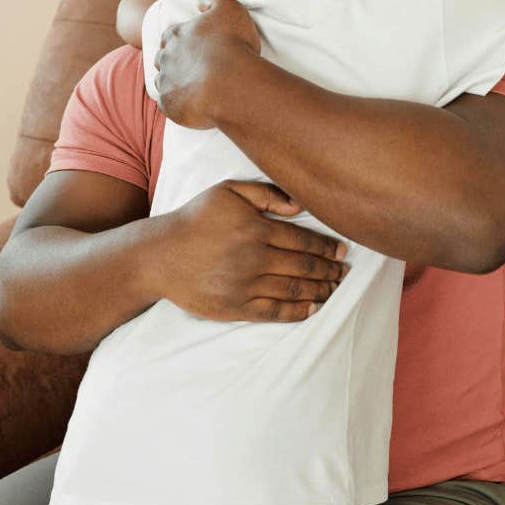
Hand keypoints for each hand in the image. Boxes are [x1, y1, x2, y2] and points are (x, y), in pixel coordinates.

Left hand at [153, 0, 260, 127]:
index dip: (180, 40)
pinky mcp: (169, 105)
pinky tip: (192, 105)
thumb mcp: (230, 9)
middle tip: (193, 68)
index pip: (170, 35)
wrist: (232, 84)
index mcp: (177, 35)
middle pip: (162, 58)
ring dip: (174, 83)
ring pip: (163, 81)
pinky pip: (167, 105)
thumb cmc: (234, 45)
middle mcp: (166, 57)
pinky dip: (176, 104)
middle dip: (173, 61)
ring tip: (193, 88)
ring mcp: (166, 82)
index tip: (191, 46)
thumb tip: (200, 1)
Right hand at [156, 179, 349, 321]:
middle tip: (344, 272)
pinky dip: (298, 312)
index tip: (343, 251)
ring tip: (334, 288)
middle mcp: (254, 258)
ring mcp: (245, 286)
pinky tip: (313, 308)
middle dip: (330, 270)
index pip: (304, 240)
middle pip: (304, 266)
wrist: (160, 256)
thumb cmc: (195, 219)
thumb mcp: (227, 192)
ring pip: (294, 289)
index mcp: (256, 229)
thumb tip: (300, 206)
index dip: (328, 247)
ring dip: (320, 290)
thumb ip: (266, 193)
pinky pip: (274, 312)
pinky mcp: (236, 307)